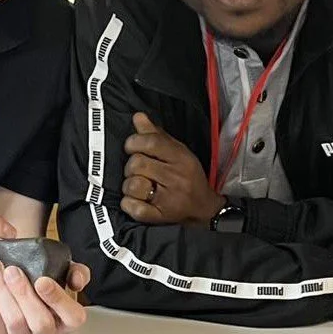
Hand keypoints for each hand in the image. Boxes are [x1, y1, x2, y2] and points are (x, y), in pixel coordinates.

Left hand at [0, 259, 89, 333]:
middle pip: (41, 323)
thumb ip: (73, 272)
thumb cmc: (32, 287)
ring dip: (2, 290)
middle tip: (12, 271)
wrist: (2, 293)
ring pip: (15, 321)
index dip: (59, 300)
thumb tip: (77, 279)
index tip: (42, 280)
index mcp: (66, 322)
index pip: (73, 318)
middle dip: (24, 293)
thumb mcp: (57, 274)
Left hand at [122, 112, 221, 226]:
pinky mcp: (161, 216)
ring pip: (133, 185)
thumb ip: (156, 134)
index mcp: (181, 158)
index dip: (134, 142)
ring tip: (139, 186)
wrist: (204, 208)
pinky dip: (129, 204)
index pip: (151, 142)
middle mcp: (176, 177)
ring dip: (129, 185)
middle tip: (137, 170)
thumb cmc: (188, 177)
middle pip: (137, 163)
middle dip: (130, 166)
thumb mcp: (177, 152)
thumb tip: (138, 117)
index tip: (131, 146)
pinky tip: (135, 200)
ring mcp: (169, 199)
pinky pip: (135, 208)